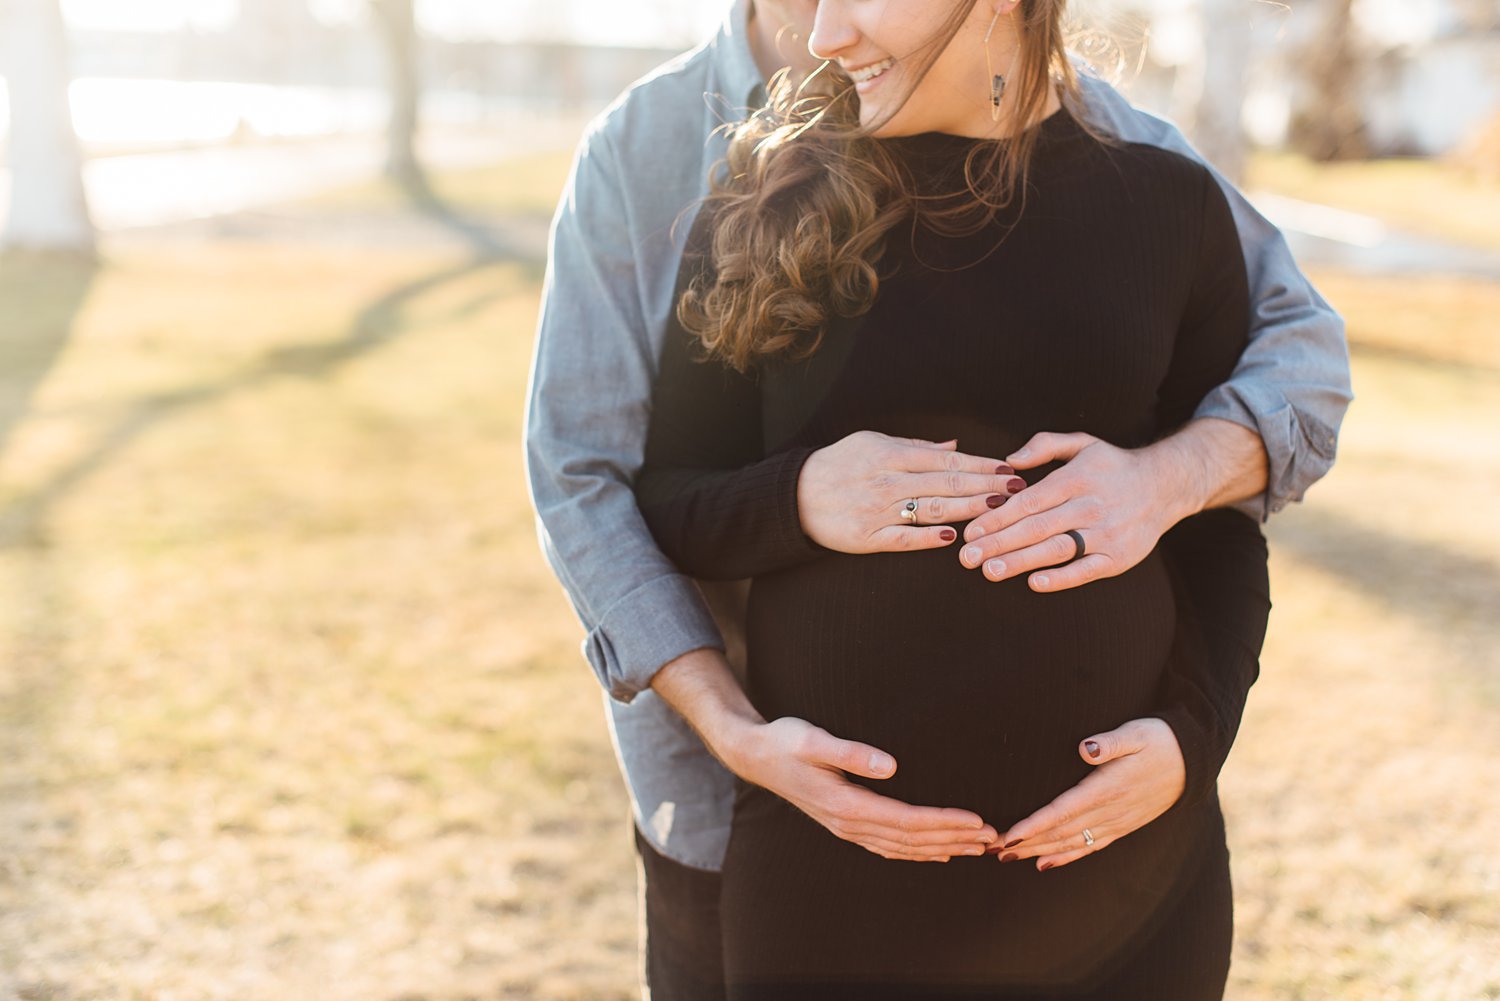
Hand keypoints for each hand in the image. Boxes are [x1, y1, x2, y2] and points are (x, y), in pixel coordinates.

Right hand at [727, 716, 999, 861]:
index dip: (944, 822)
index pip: (907, 820)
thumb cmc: (786, 741)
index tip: (977, 820)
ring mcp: (846, 827)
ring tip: (977, 847)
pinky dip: (916, 851)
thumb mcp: (814, 738)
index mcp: (846, 805)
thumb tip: (891, 766)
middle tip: (993, 839)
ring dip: (942, 848)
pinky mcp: (845, 823)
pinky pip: (888, 846)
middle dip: (954, 838)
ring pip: (903, 847)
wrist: (755, 755)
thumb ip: (852, 753)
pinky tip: (936, 851)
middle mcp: (849, 823)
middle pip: (911, 839)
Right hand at [799, 431, 1023, 553]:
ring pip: (930, 509)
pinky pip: (902, 538)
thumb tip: (956, 447)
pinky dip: (927, 537)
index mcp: (890, 455)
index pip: (946, 460)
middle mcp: (886, 481)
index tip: (1010, 469)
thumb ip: (915, 447)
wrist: (794, 495)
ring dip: (968, 509)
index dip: (981, 465)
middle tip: (1019, 491)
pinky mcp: (866, 537)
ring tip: (998, 510)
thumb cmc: (838, 465)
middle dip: (985, 486)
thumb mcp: (872, 443)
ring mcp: (876, 510)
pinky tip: (953, 538)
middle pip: (946, 483)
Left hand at [957, 432, 1190, 591]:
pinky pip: (1086, 570)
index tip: (971, 531)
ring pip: (1057, 549)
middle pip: (1037, 527)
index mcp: (1077, 478)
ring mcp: (1106, 533)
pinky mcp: (1119, 557)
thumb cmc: (1112, 467)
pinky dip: (1061, 578)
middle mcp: (1091, 505)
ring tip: (989, 571)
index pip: (1029, 501)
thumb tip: (1008, 460)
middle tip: (967, 558)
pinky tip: (1034, 582)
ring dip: (1020, 562)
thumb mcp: (1082, 444)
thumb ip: (1045, 445)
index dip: (997, 517)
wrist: (1165, 486)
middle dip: (999, 543)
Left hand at [991, 717, 1184, 869]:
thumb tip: (1086, 748)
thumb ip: (1110, 742)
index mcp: (1108, 788)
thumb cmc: (1159, 740)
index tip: (1009, 836)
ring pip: (1072, 843)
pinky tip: (1046, 863)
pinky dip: (1067, 856)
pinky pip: (1091, 846)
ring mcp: (1117, 822)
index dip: (1034, 826)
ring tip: (1009, 858)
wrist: (1193, 761)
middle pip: (1060, 832)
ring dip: (1039, 851)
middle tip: (993, 851)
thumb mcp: (1136, 733)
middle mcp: (1110, 811)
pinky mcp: (1122, 826)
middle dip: (1026, 843)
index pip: (1062, 811)